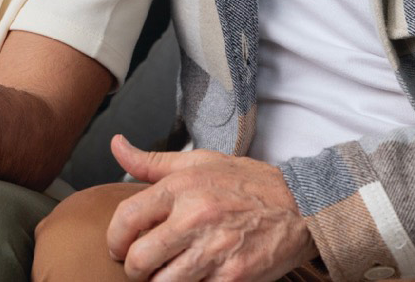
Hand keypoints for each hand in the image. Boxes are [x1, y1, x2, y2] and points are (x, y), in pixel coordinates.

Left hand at [107, 135, 317, 281]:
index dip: (115, 239)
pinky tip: (197, 277)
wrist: (300, 206)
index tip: (118, 246)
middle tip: (143, 265)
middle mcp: (194, 218)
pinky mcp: (232, 278)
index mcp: (181, 187)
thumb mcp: (199, 161)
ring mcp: (214, 251)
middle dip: (135, 268)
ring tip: (169, 272)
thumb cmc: (246, 183)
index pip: (126, 218)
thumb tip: (117, 146)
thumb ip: (152, 161)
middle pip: (139, 260)